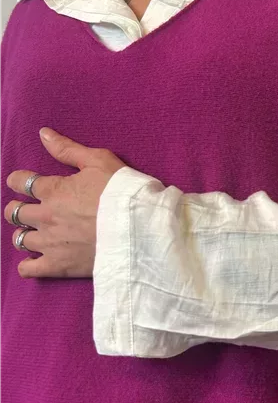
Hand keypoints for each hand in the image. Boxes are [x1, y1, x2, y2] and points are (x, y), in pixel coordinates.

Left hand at [4, 128, 125, 278]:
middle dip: (19, 207)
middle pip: (13, 211)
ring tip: (39, 232)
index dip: (20, 180)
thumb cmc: (122, 191)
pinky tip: (37, 259)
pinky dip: (28, 264)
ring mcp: (49, 242)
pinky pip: (28, 269)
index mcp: (52, 189)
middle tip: (34, 208)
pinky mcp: (58, 265)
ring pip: (18, 239)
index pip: (19, 181)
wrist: (138, 227)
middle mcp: (44, 216)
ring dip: (25, 233)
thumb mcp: (98, 161)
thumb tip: (43, 134)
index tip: (27, 183)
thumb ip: (67, 149)